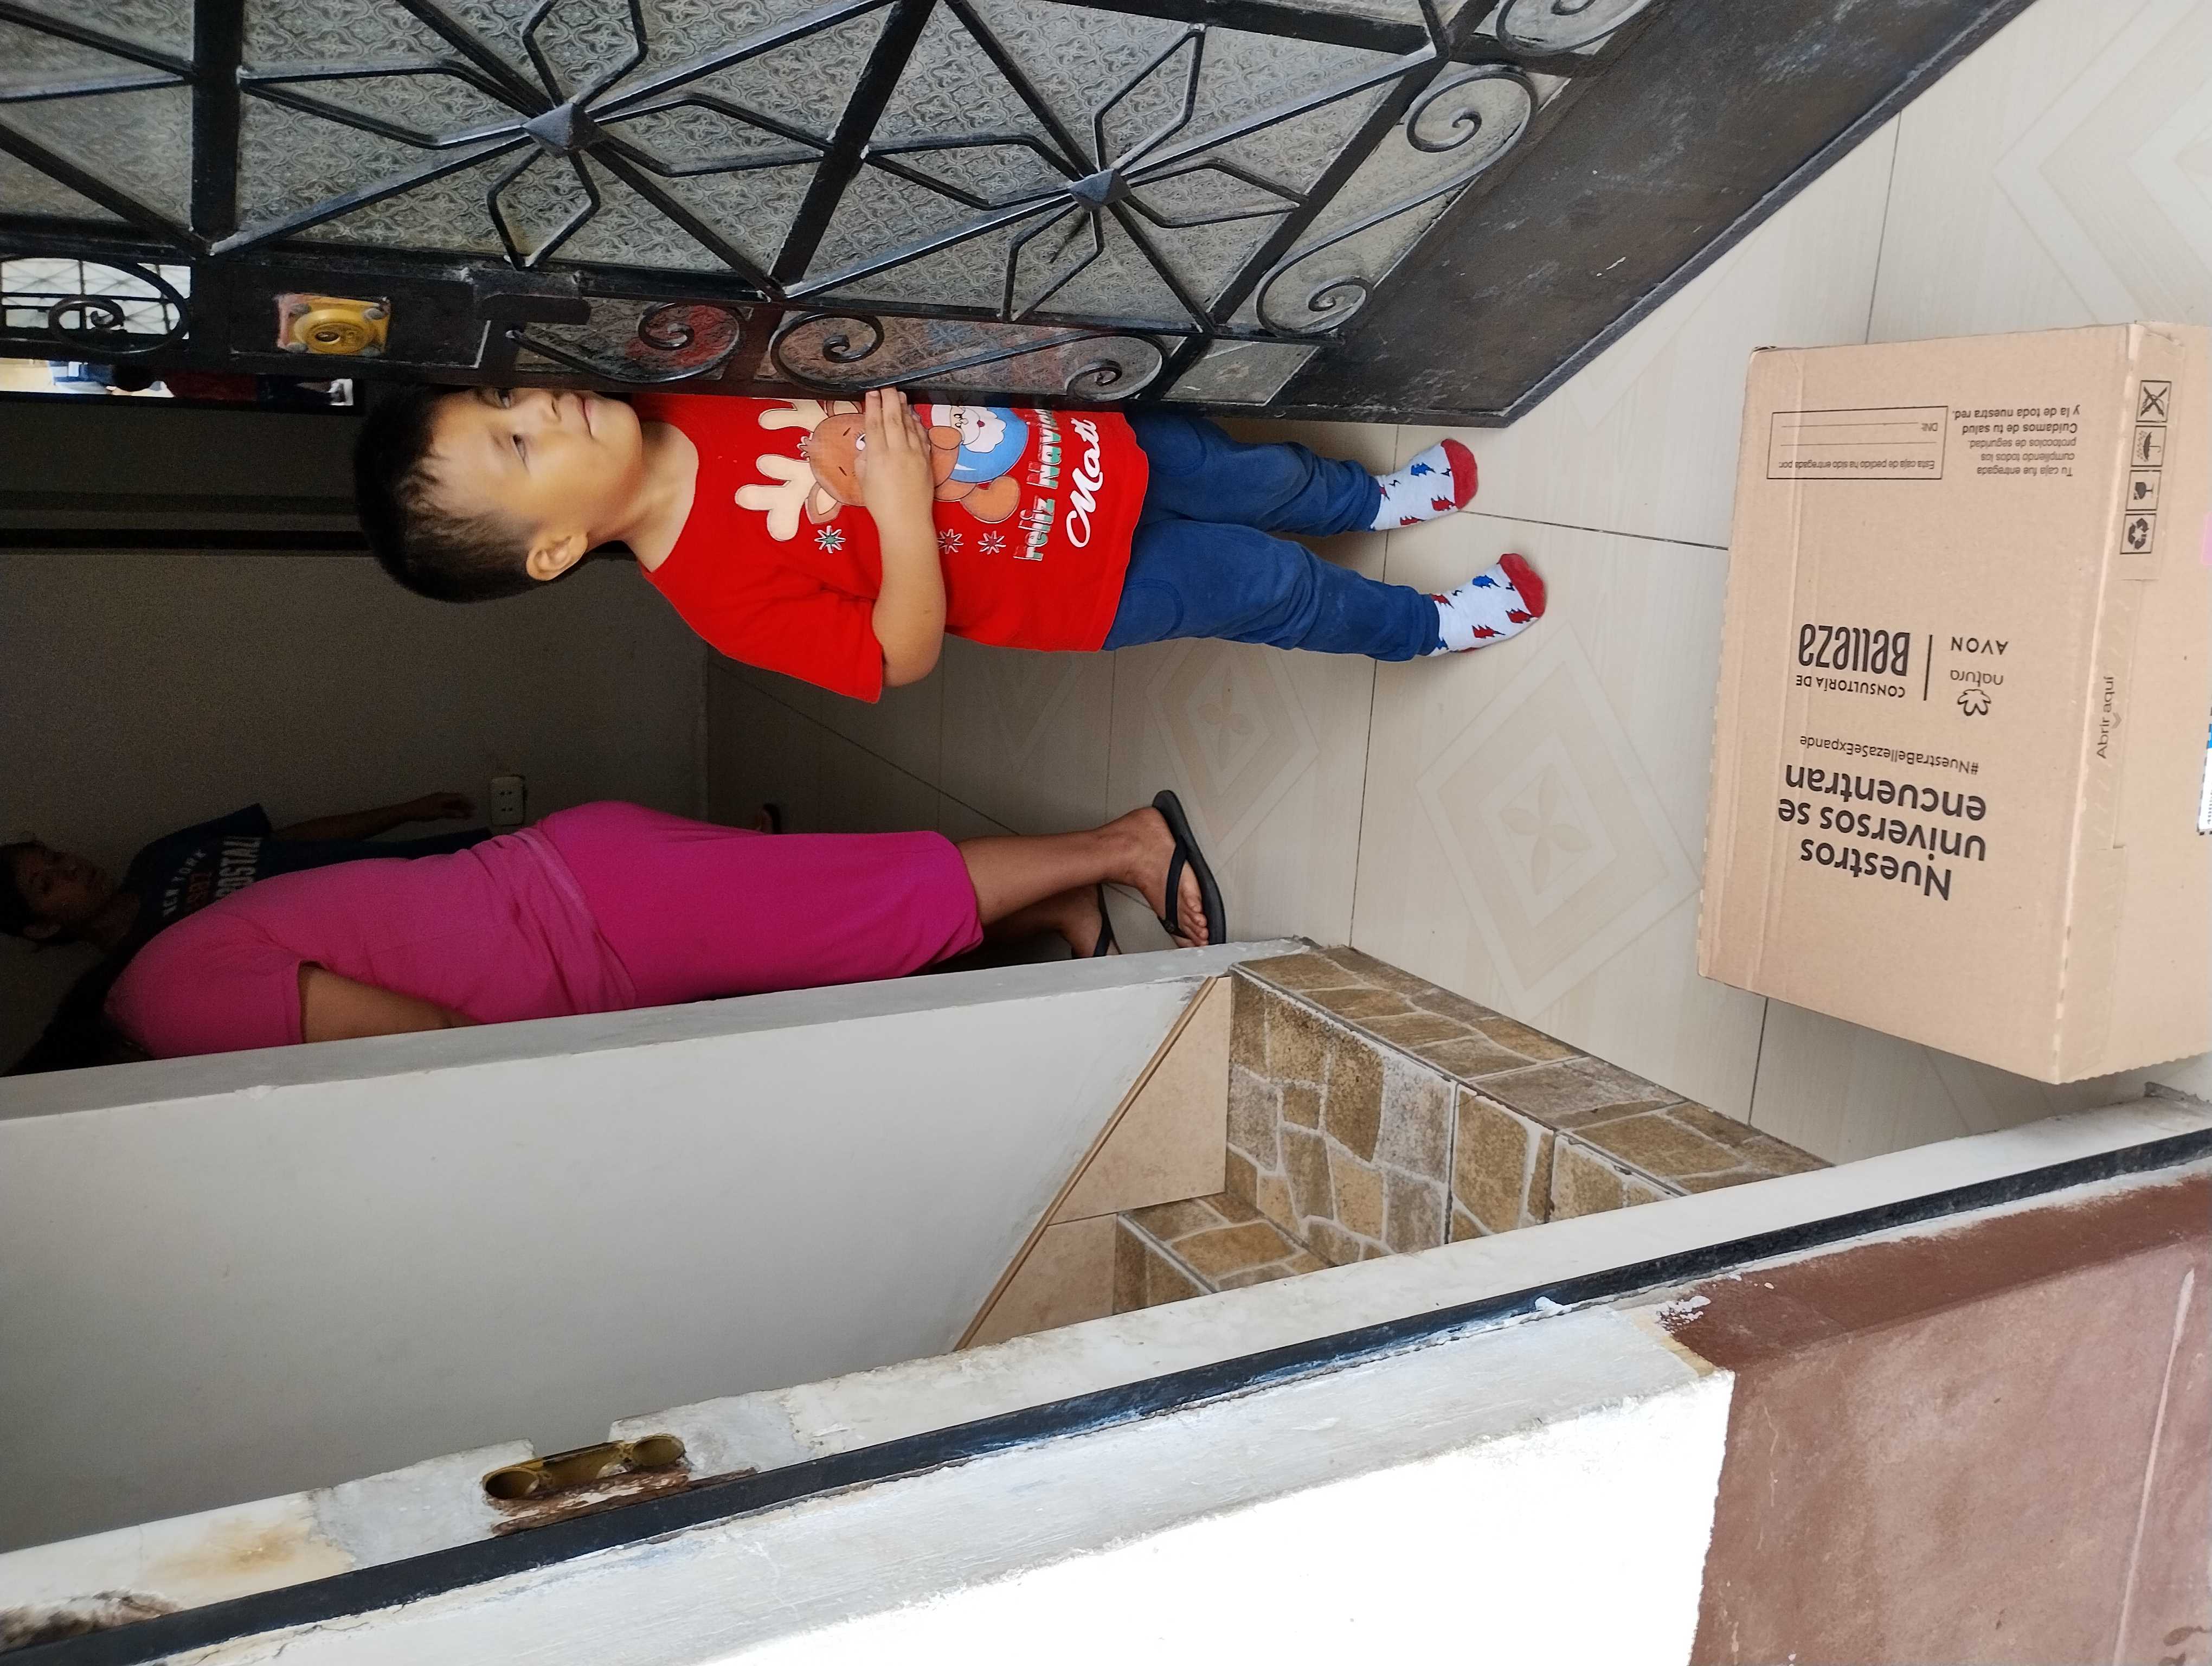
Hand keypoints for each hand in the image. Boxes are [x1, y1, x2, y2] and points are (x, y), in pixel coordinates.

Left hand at [408, 792, 474, 821]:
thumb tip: (463, 814)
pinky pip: (447, 806)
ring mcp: (438, 800)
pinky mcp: (434, 804)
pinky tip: (455, 815)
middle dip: (465, 806)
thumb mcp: (438, 813)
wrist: (409, 811)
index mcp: (444, 796)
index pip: (459, 797)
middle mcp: (442, 796)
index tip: (475, 808)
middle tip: (472, 813)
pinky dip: (453, 810)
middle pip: (456, 799)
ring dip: (459, 808)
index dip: (468, 802)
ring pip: (452, 803)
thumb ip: (451, 813)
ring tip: (466, 816)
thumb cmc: (424, 811)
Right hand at [857, 388, 935, 530]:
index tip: (872, 392)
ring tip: (900, 396)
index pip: (875, 424)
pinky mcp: (927, 461)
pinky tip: (913, 417)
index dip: (873, 406)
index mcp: (878, 456)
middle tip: (887, 386)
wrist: (907, 521)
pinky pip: (922, 436)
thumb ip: (865, 457)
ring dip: (904, 409)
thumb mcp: (863, 479)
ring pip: (910, 425)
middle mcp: (898, 451)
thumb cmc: (880, 504)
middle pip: (893, 418)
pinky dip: (917, 424)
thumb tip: (869, 443)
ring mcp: (915, 455)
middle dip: (890, 399)